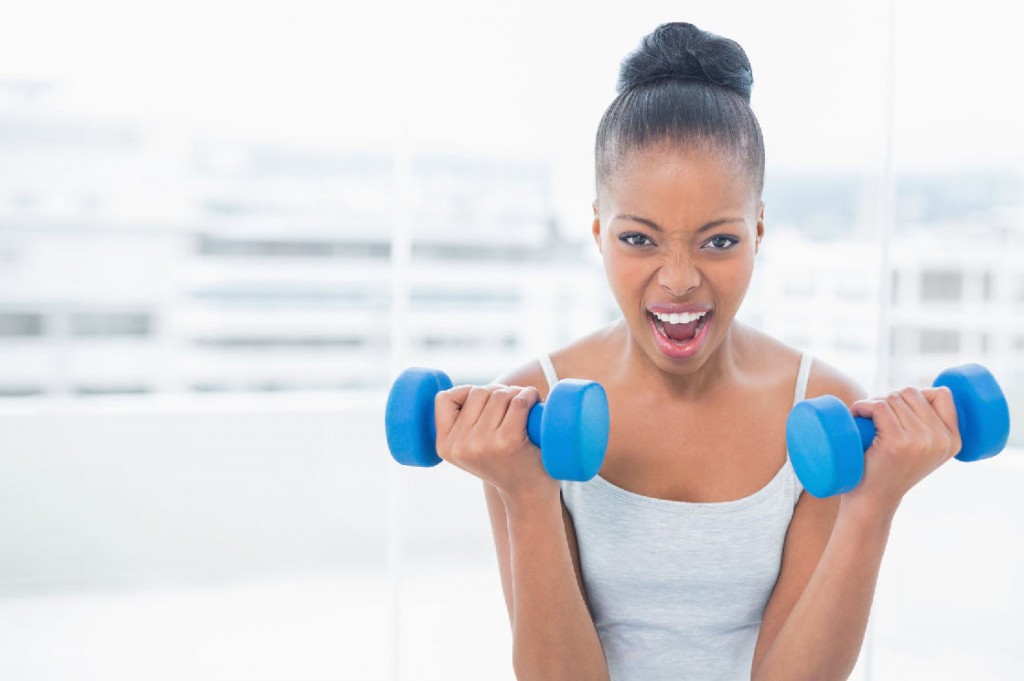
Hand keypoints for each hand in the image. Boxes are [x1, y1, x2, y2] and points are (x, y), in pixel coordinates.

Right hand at [434, 384, 558, 501]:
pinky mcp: (509, 440)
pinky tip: (534, 402)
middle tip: (512, 405)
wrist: (528, 494)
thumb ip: (462, 425)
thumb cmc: (503, 463)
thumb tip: (471, 390)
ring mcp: (483, 443)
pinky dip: (529, 396)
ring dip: (516, 393)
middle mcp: (460, 445)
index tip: (484, 402)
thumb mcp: (469, 450)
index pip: (444, 399)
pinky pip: (518, 402)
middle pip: (478, 392)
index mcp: (445, 446)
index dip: (464, 392)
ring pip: (499, 394)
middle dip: (497, 392)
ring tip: (525, 406)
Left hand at [847, 386, 961, 512]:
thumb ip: (929, 427)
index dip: (916, 395)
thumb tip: (922, 391)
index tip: (898, 412)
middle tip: (874, 418)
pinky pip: (879, 407)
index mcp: (953, 441)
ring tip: (864, 420)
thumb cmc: (889, 472)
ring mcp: (920, 440)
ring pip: (894, 397)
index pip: (943, 394)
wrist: (872, 503)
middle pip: (912, 393)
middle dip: (889, 399)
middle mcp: (942, 440)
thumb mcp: (922, 451)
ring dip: (873, 403)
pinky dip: (863, 406)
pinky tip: (856, 415)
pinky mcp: (897, 441)